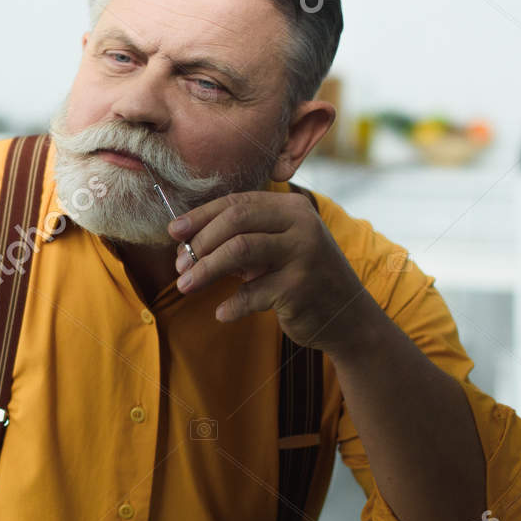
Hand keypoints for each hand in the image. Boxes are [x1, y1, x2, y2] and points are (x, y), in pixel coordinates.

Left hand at [169, 191, 381, 357]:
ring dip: (205, 270)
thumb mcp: (275, 251)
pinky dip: (231, 305)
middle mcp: (301, 224)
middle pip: (236, 220)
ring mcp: (304, 253)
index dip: (200, 216)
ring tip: (185, 286)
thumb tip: (184, 245)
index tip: (173, 232)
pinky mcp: (300, 287)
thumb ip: (240, 241)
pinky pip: (252, 293)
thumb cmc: (299, 279)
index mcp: (292, 208)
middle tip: (179, 266)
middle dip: (200, 242)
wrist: (347, 317)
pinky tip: (222, 313)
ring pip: (239, 250)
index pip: (237, 202)